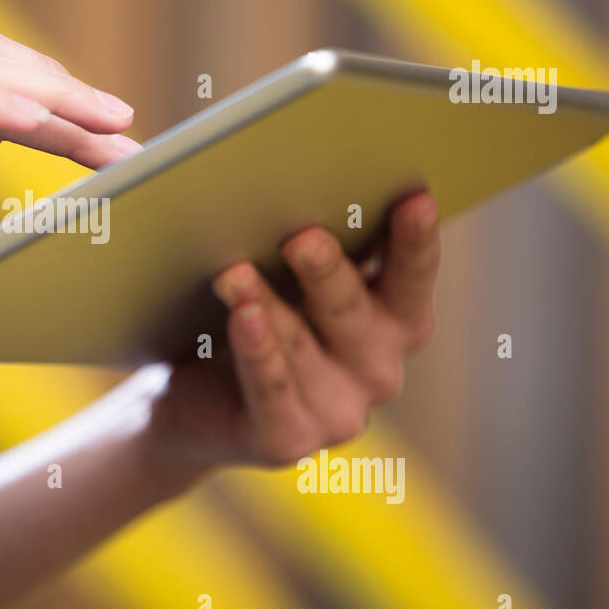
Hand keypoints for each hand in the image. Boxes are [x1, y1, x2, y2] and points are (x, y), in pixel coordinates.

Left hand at [144, 191, 439, 485]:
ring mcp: (336, 413)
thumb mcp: (282, 279)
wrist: (192, 406)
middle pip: (355, 311)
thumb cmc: (249, 321)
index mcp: (392, 322)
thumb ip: (299, 240)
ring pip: (301, 347)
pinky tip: (243, 318)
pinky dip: (257, 353)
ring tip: (234, 272)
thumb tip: (260, 168)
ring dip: (269, 307)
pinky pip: (272, 390)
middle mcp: (377, 370)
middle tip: (301, 237)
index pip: (412, 278)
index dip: (416, 241)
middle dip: (329, 272)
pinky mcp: (286, 440)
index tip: (416, 198)